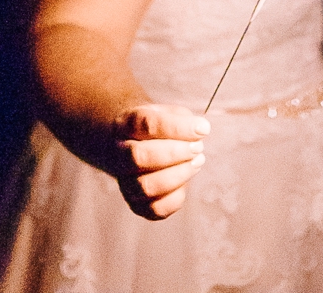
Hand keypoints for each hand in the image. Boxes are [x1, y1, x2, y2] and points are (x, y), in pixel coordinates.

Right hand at [111, 103, 210, 219]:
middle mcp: (120, 155)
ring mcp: (126, 182)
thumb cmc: (159, 128)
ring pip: (146, 187)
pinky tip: (185, 183)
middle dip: (175, 153)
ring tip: (197, 162)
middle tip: (198, 147)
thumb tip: (200, 131)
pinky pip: (155, 210)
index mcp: (126, 125)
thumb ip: (183, 120)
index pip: (147, 124)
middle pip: (138, 157)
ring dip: (178, 175)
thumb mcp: (169, 113)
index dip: (178, 128)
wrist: (134, 146)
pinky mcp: (137, 204)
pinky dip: (176, 199)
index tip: (203, 129)